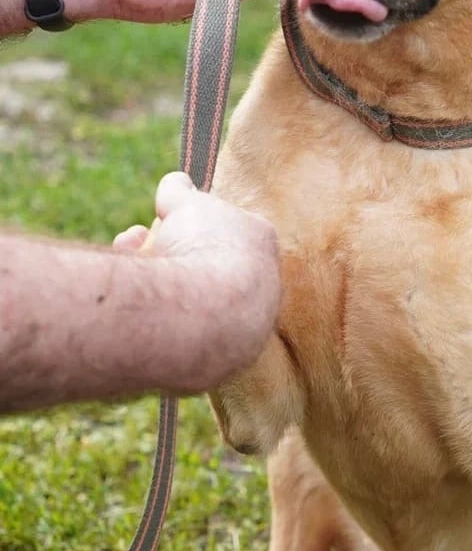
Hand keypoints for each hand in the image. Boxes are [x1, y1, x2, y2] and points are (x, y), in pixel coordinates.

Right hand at [115, 171, 281, 387]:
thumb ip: (180, 193)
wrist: (203, 317)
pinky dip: (157, 325)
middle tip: (136, 241)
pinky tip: (136, 310)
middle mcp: (262, 293)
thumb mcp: (187, 206)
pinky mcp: (214, 369)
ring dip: (157, 287)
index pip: (227, 231)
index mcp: (264, 247)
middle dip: (166, 253)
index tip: (162, 217)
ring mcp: (242, 334)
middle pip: (206, 271)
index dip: (188, 222)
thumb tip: (174, 182)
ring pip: (193, 308)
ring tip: (128, 266)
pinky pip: (181, 342)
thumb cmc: (202, 249)